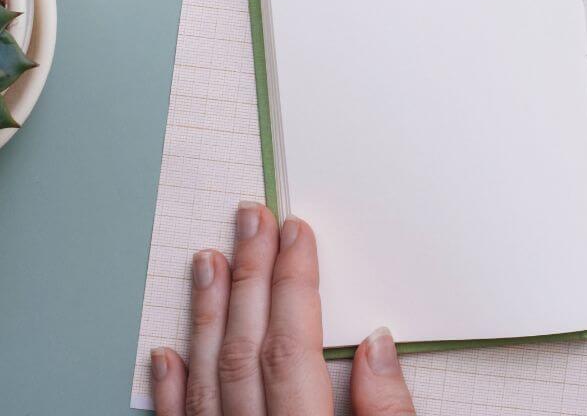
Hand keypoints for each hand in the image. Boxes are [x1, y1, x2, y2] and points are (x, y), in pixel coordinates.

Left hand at [149, 203, 415, 414]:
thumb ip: (387, 410)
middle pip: (246, 348)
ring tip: (209, 260)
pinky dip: (172, 386)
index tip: (297, 235)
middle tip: (252, 222)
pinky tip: (166, 352)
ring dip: (208, 313)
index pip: (292, 346)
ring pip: (208, 375)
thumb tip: (378, 345)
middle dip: (251, 275)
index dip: (294, 283)